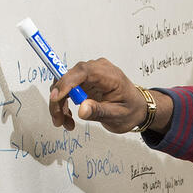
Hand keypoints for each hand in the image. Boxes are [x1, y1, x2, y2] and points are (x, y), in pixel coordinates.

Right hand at [48, 58, 169, 132]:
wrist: (136, 108)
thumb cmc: (130, 109)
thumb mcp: (117, 115)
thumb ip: (99, 111)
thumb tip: (82, 109)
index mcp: (109, 75)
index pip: (83, 72)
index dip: (66, 82)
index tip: (56, 97)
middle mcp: (97, 70)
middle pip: (68, 78)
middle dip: (59, 99)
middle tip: (58, 120)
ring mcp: (90, 75)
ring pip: (64, 84)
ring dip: (60, 104)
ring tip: (65, 123)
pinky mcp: (84, 82)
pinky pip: (67, 89)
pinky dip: (64, 104)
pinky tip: (68, 118)